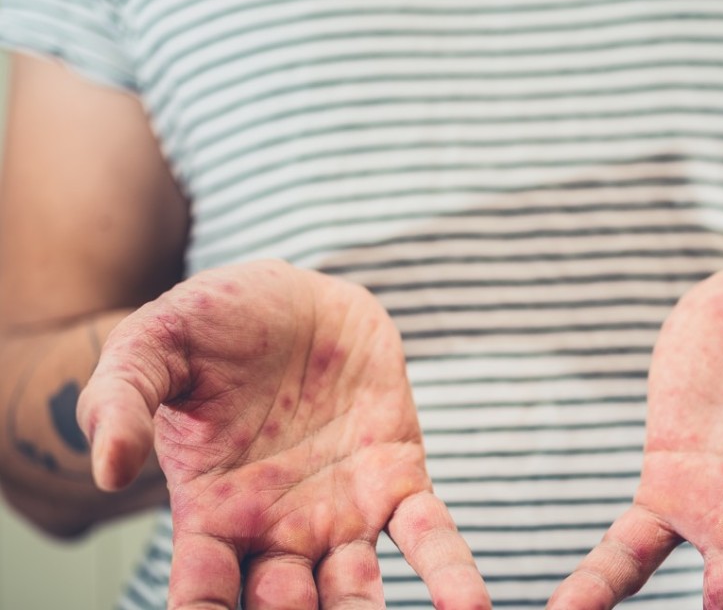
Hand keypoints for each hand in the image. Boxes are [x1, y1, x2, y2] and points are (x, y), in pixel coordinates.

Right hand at [77, 260, 488, 609]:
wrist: (294, 295)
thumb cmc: (214, 324)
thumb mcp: (153, 346)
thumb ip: (120, 400)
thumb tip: (105, 469)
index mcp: (211, 512)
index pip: (203, 593)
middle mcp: (276, 530)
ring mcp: (341, 512)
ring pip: (356, 592)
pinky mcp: (397, 479)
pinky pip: (426, 535)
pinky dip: (448, 573)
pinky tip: (467, 608)